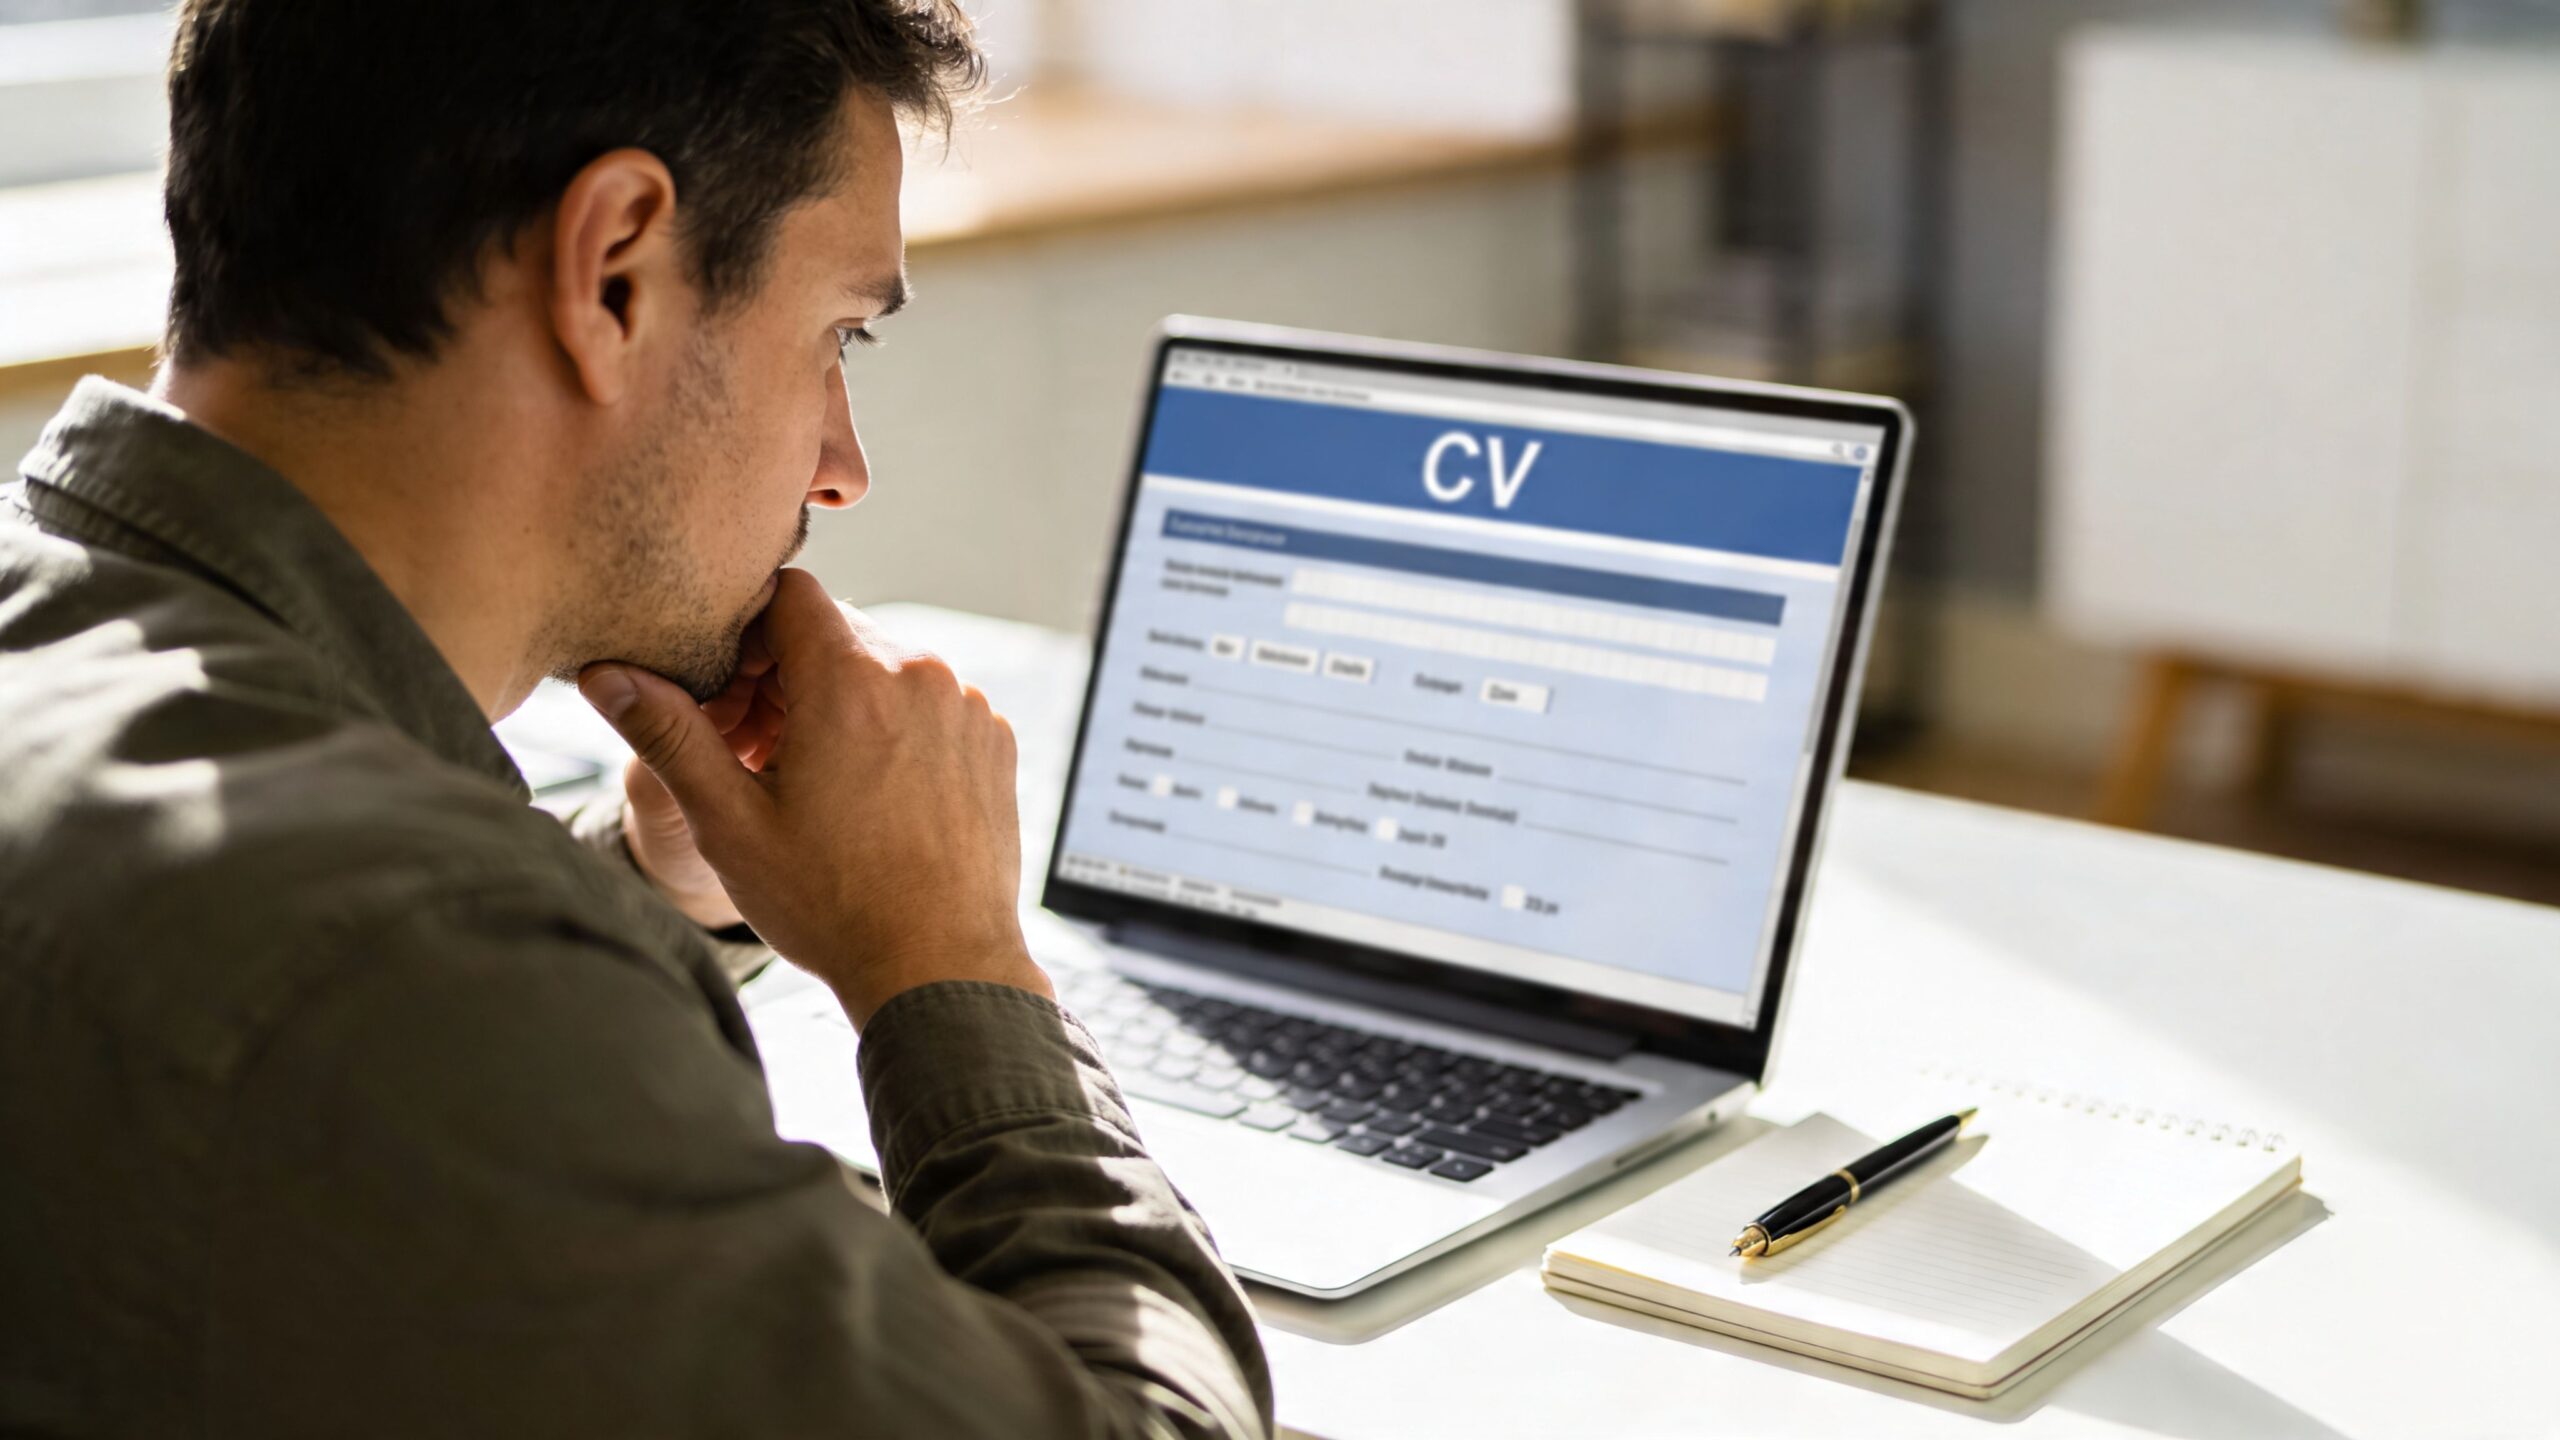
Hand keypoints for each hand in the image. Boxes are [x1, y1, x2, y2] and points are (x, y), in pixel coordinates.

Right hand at [577, 570, 1049, 1026]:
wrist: (940, 968)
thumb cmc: (832, 904)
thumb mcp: (730, 822)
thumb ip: (668, 734)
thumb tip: (605, 674)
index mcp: (852, 680)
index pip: (788, 594)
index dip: (746, 635)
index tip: (731, 695)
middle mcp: (921, 676)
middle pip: (836, 632)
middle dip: (789, 675)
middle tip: (760, 752)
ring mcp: (967, 707)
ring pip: (886, 669)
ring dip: (843, 703)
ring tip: (816, 783)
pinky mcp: (994, 740)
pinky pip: (931, 705)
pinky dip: (895, 729)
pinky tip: (871, 797)